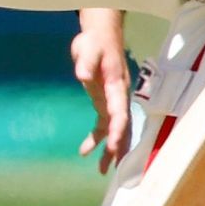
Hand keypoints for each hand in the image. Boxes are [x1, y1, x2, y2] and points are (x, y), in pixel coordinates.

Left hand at [70, 10, 129, 173]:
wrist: (100, 36)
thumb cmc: (95, 42)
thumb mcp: (88, 48)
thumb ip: (86, 62)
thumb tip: (82, 75)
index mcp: (116, 85)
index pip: (119, 111)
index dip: (117, 130)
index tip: (112, 146)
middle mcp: (118, 96)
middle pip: (122, 126)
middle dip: (118, 146)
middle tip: (113, 167)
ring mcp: (112, 100)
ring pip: (114, 129)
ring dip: (110, 149)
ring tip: (103, 170)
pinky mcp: (103, 101)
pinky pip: (102, 124)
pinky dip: (96, 138)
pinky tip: (85, 151)